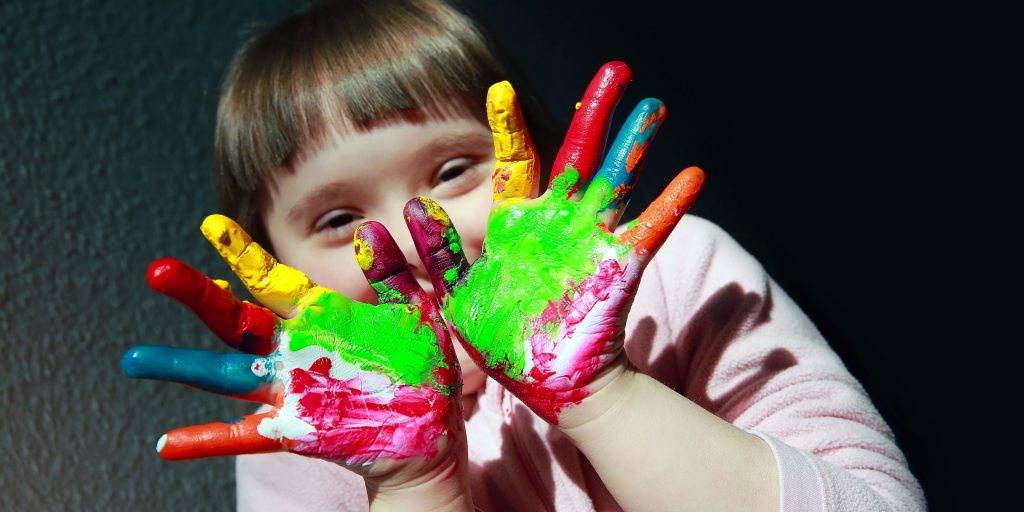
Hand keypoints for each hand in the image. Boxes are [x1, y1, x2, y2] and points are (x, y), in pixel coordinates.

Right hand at [122, 216, 462, 483]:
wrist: (428, 431)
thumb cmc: (423, 368)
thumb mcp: (416, 313)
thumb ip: (395, 274)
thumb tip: (367, 231)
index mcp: (320, 317)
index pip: (273, 280)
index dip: (241, 254)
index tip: (210, 225)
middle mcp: (295, 349)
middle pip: (236, 319)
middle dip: (198, 295)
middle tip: (157, 271)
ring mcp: (290, 389)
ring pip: (227, 374)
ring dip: (182, 365)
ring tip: (135, 358)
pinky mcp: (296, 429)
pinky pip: (246, 436)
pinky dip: (208, 439)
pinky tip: (167, 444)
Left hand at [404, 62, 703, 425]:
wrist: (547, 381)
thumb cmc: (499, 340)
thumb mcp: (452, 299)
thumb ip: (428, 259)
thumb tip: (404, 211)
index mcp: (518, 225)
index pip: (515, 164)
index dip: (509, 127)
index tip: (500, 88)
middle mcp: (559, 223)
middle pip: (579, 156)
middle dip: (595, 113)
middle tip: (616, 68)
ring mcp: (592, 242)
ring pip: (617, 182)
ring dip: (634, 145)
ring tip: (652, 106)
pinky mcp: (617, 270)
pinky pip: (647, 234)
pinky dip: (668, 207)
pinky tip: (691, 175)